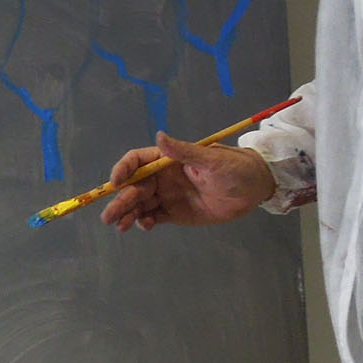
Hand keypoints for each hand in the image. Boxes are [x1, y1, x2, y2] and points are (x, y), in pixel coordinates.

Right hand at [98, 134, 275, 230]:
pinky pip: (153, 217)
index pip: (138, 161)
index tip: (116, 183)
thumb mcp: (211, 160)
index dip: (124, 170)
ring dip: (128, 213)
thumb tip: (160, 136)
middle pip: (134, 187)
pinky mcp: (175, 213)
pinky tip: (142, 226)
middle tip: (109, 216)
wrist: (254, 190)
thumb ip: (184, 152)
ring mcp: (168, 196)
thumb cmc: (235, 168)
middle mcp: (163, 177)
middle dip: (120, 200)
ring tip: (120, 226)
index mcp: (168, 160)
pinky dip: (144, 222)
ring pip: (140, 204)